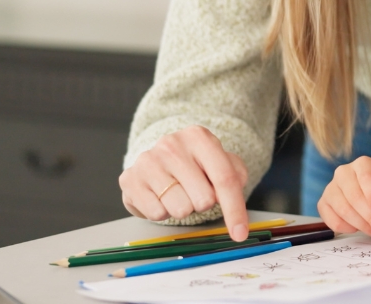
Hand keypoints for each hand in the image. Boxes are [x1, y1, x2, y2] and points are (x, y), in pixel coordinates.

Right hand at [119, 126, 250, 240]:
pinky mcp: (130, 179)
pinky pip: (157, 214)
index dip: (235, 210)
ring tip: (176, 193)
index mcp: (199, 137)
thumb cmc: (194, 165)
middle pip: (204, 199)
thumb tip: (236, 190)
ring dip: (183, 208)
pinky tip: (160, 197)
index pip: (225, 178)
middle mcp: (172, 144)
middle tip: (195, 192)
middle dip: (204, 204)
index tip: (240, 234)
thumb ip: (235, 174)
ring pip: (180, 209)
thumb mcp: (220, 162)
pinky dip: (163, 212)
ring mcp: (148, 161)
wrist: (157, 160)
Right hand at [318, 156, 370, 236]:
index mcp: (364, 164)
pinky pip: (331, 220)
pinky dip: (346, 228)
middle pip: (353, 195)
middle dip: (368, 216)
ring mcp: (330, 188)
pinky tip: (357, 227)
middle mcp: (343, 172)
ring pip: (342, 209)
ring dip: (360, 225)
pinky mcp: (323, 204)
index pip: (366, 178)